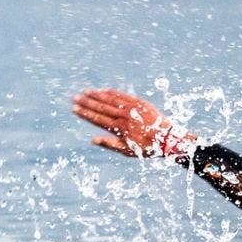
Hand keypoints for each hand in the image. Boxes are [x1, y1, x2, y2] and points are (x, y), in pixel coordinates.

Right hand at [72, 88, 197, 158]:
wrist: (168, 138)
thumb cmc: (146, 147)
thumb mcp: (127, 151)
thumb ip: (109, 144)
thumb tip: (93, 140)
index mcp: (119, 128)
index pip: (97, 119)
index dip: (85, 113)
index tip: (74, 109)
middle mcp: (123, 116)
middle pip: (101, 107)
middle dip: (86, 102)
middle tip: (74, 97)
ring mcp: (131, 108)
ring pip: (110, 99)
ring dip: (97, 95)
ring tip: (85, 92)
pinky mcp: (139, 103)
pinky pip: (123, 96)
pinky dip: (112, 93)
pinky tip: (103, 90)